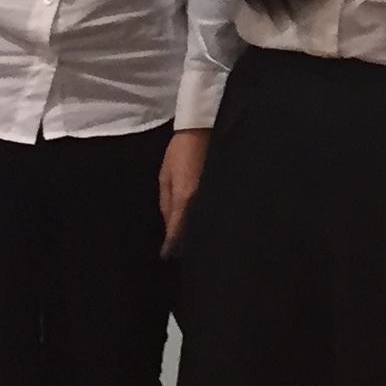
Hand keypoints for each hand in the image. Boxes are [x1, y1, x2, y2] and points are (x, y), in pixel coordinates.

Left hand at [156, 128, 208, 256]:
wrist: (204, 129)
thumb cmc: (180, 151)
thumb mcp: (165, 176)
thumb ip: (166, 203)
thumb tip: (168, 228)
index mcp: (184, 198)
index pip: (177, 231)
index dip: (171, 246)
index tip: (167, 256)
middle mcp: (200, 200)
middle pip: (192, 231)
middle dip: (185, 244)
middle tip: (179, 253)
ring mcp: (211, 196)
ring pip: (202, 223)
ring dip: (196, 233)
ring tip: (191, 242)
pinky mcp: (220, 191)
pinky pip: (211, 211)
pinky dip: (204, 219)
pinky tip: (203, 223)